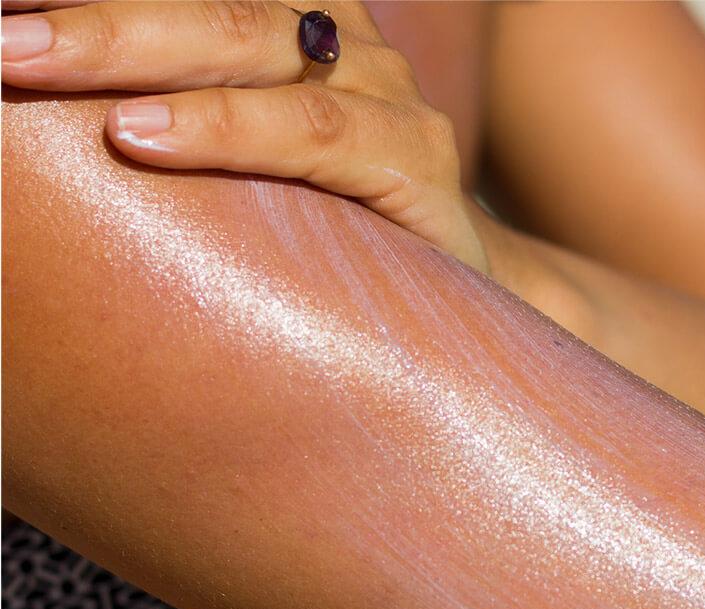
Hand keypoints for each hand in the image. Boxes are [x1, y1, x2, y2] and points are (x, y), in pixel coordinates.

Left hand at [0, 0, 487, 271]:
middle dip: (90, 10)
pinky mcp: (417, 161)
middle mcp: (342, 37)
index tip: (5, 8)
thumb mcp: (254, 154)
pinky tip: (140, 133)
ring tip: (23, 59)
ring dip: (128, 45)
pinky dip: (226, 126)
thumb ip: (187, 107)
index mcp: (296, 21)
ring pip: (251, 41)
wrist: (459, 284)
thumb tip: (84, 118)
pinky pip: (314, 129)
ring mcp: (387, 91)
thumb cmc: (334, 223)